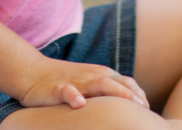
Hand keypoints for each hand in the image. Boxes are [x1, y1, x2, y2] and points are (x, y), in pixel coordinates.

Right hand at [15, 56, 148, 110]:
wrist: (32, 73)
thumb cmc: (64, 82)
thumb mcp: (89, 85)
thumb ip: (107, 92)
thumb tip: (129, 107)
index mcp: (101, 75)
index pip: (126, 83)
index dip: (139, 95)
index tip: (150, 109)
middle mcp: (91, 76)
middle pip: (117, 82)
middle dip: (133, 94)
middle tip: (146, 108)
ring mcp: (75, 81)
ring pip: (98, 84)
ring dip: (114, 91)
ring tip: (129, 102)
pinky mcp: (58, 88)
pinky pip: (67, 91)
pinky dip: (74, 96)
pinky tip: (79, 104)